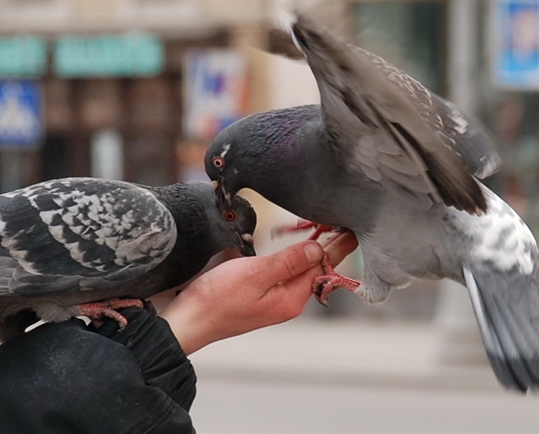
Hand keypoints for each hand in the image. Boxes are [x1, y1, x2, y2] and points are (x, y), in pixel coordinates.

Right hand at [159, 231, 357, 354]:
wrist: (187, 320)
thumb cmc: (217, 300)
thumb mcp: (255, 275)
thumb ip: (289, 261)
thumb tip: (318, 248)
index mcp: (292, 297)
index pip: (323, 266)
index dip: (337, 244)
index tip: (352, 225)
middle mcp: (287, 299)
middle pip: (313, 266)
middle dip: (325, 243)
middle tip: (338, 218)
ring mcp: (272, 297)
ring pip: (296, 267)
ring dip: (305, 248)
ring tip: (320, 226)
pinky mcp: (258, 293)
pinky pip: (280, 271)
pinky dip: (285, 255)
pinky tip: (286, 243)